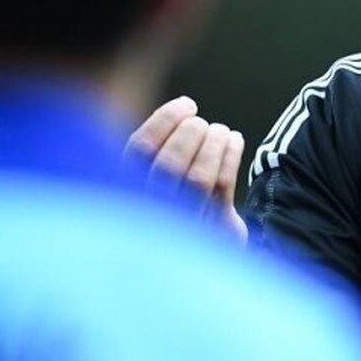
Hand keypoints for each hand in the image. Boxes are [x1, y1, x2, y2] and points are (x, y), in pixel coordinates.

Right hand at [126, 96, 247, 243]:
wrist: (200, 257)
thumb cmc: (174, 203)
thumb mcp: (155, 180)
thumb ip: (158, 150)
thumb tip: (182, 110)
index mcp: (126, 191)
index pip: (138, 149)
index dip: (165, 120)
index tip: (187, 104)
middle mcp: (150, 211)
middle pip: (168, 165)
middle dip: (190, 133)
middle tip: (201, 122)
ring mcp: (182, 224)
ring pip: (199, 178)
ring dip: (214, 144)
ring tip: (220, 131)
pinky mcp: (213, 231)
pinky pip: (222, 188)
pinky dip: (230, 157)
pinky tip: (234, 140)